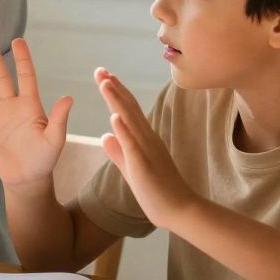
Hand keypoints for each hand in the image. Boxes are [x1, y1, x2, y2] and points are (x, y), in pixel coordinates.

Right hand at [0, 38, 73, 192]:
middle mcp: (12, 105)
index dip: (22, 59)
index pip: (26, 76)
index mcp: (30, 105)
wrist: (26, 178)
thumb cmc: (44, 159)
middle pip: (1, 77)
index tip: (18, 41)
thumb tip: (69, 97)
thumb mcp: (55, 139)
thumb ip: (59, 119)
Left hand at [94, 68, 199, 227]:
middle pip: (128, 108)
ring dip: (116, 100)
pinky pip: (133, 146)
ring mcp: (147, 151)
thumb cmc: (157, 192)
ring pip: (130, 121)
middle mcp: (147, 139)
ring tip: (105, 82)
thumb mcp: (131, 168)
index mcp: (144, 139)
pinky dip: (124, 130)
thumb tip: (104, 134)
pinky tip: (114, 117)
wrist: (180, 211)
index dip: (115, 92)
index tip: (103, 76)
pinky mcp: (145, 166)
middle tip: (100, 69)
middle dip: (113, 88)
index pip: (128, 110)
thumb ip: (118, 151)